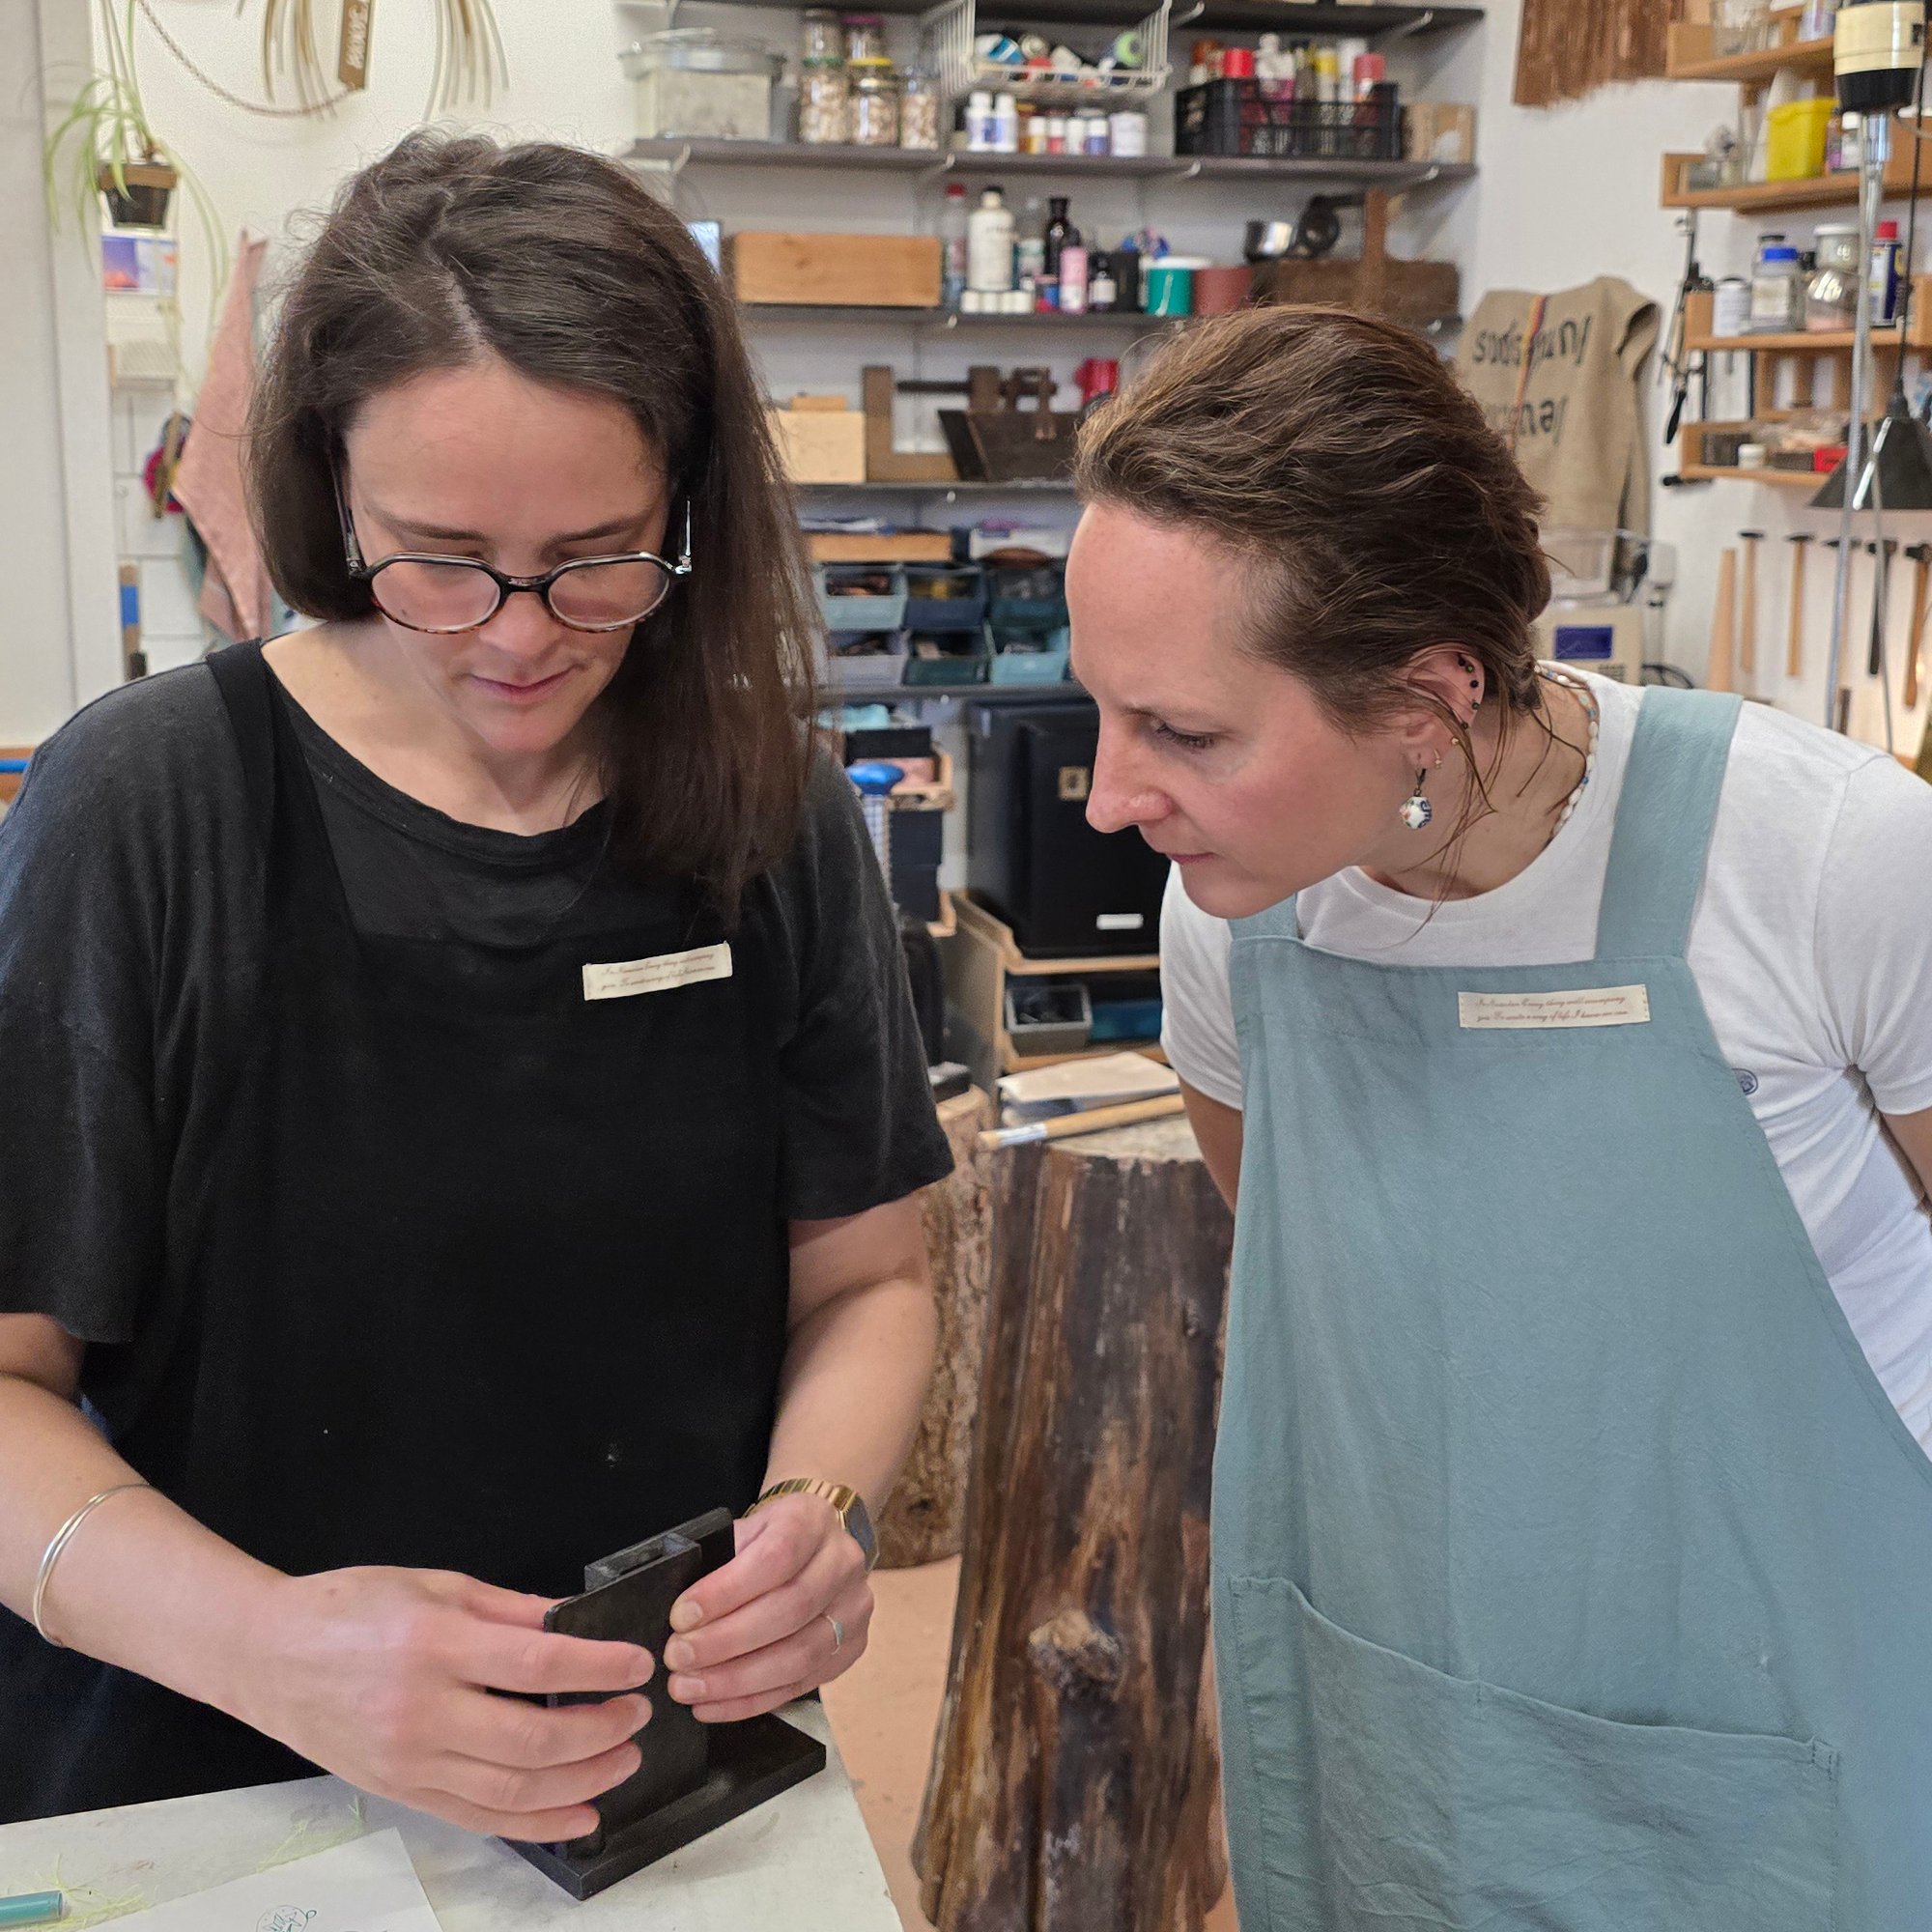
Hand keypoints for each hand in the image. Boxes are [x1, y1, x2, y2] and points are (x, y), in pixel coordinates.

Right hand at [234, 1567, 655, 1841]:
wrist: (266, 1656)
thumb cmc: (350, 1608)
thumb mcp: (436, 1584)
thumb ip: (510, 1608)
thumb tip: (575, 1623)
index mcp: (435, 1643)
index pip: (537, 1661)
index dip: (599, 1666)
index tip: (637, 1663)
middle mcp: (423, 1710)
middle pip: (534, 1737)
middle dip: (602, 1729)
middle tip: (639, 1712)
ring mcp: (410, 1761)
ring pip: (514, 1790)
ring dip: (583, 1781)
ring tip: (624, 1759)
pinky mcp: (403, 1792)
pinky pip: (481, 1818)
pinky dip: (539, 1823)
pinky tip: (581, 1812)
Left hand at [661, 1495, 871, 1721]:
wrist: (817, 1539)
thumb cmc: (770, 1537)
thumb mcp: (746, 1529)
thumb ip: (719, 1561)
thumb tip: (679, 1616)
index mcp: (812, 1522)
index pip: (776, 1558)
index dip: (727, 1591)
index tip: (681, 1616)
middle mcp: (843, 1564)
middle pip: (790, 1609)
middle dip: (726, 1641)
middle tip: (678, 1658)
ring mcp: (853, 1610)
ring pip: (800, 1655)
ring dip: (737, 1680)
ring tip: (689, 1688)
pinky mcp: (851, 1650)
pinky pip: (800, 1686)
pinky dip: (751, 1701)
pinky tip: (712, 1705)